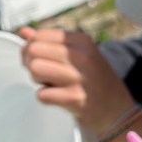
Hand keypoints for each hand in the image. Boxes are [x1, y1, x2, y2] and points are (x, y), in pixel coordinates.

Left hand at [18, 27, 136, 136]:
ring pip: (35, 69)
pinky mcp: (75, 99)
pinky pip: (42, 94)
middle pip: (33, 50)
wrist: (117, 109)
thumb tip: (23, 31)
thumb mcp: (78, 54)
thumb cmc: (93, 79)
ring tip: (50, 84)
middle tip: (42, 73)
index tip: (38, 59)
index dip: (30, 48)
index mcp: (81, 41)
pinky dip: (44, 97)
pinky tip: (57, 97)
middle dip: (31, 63)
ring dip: (37, 80)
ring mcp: (79, 78)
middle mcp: (81, 56)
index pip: (39, 35)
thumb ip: (50, 42)